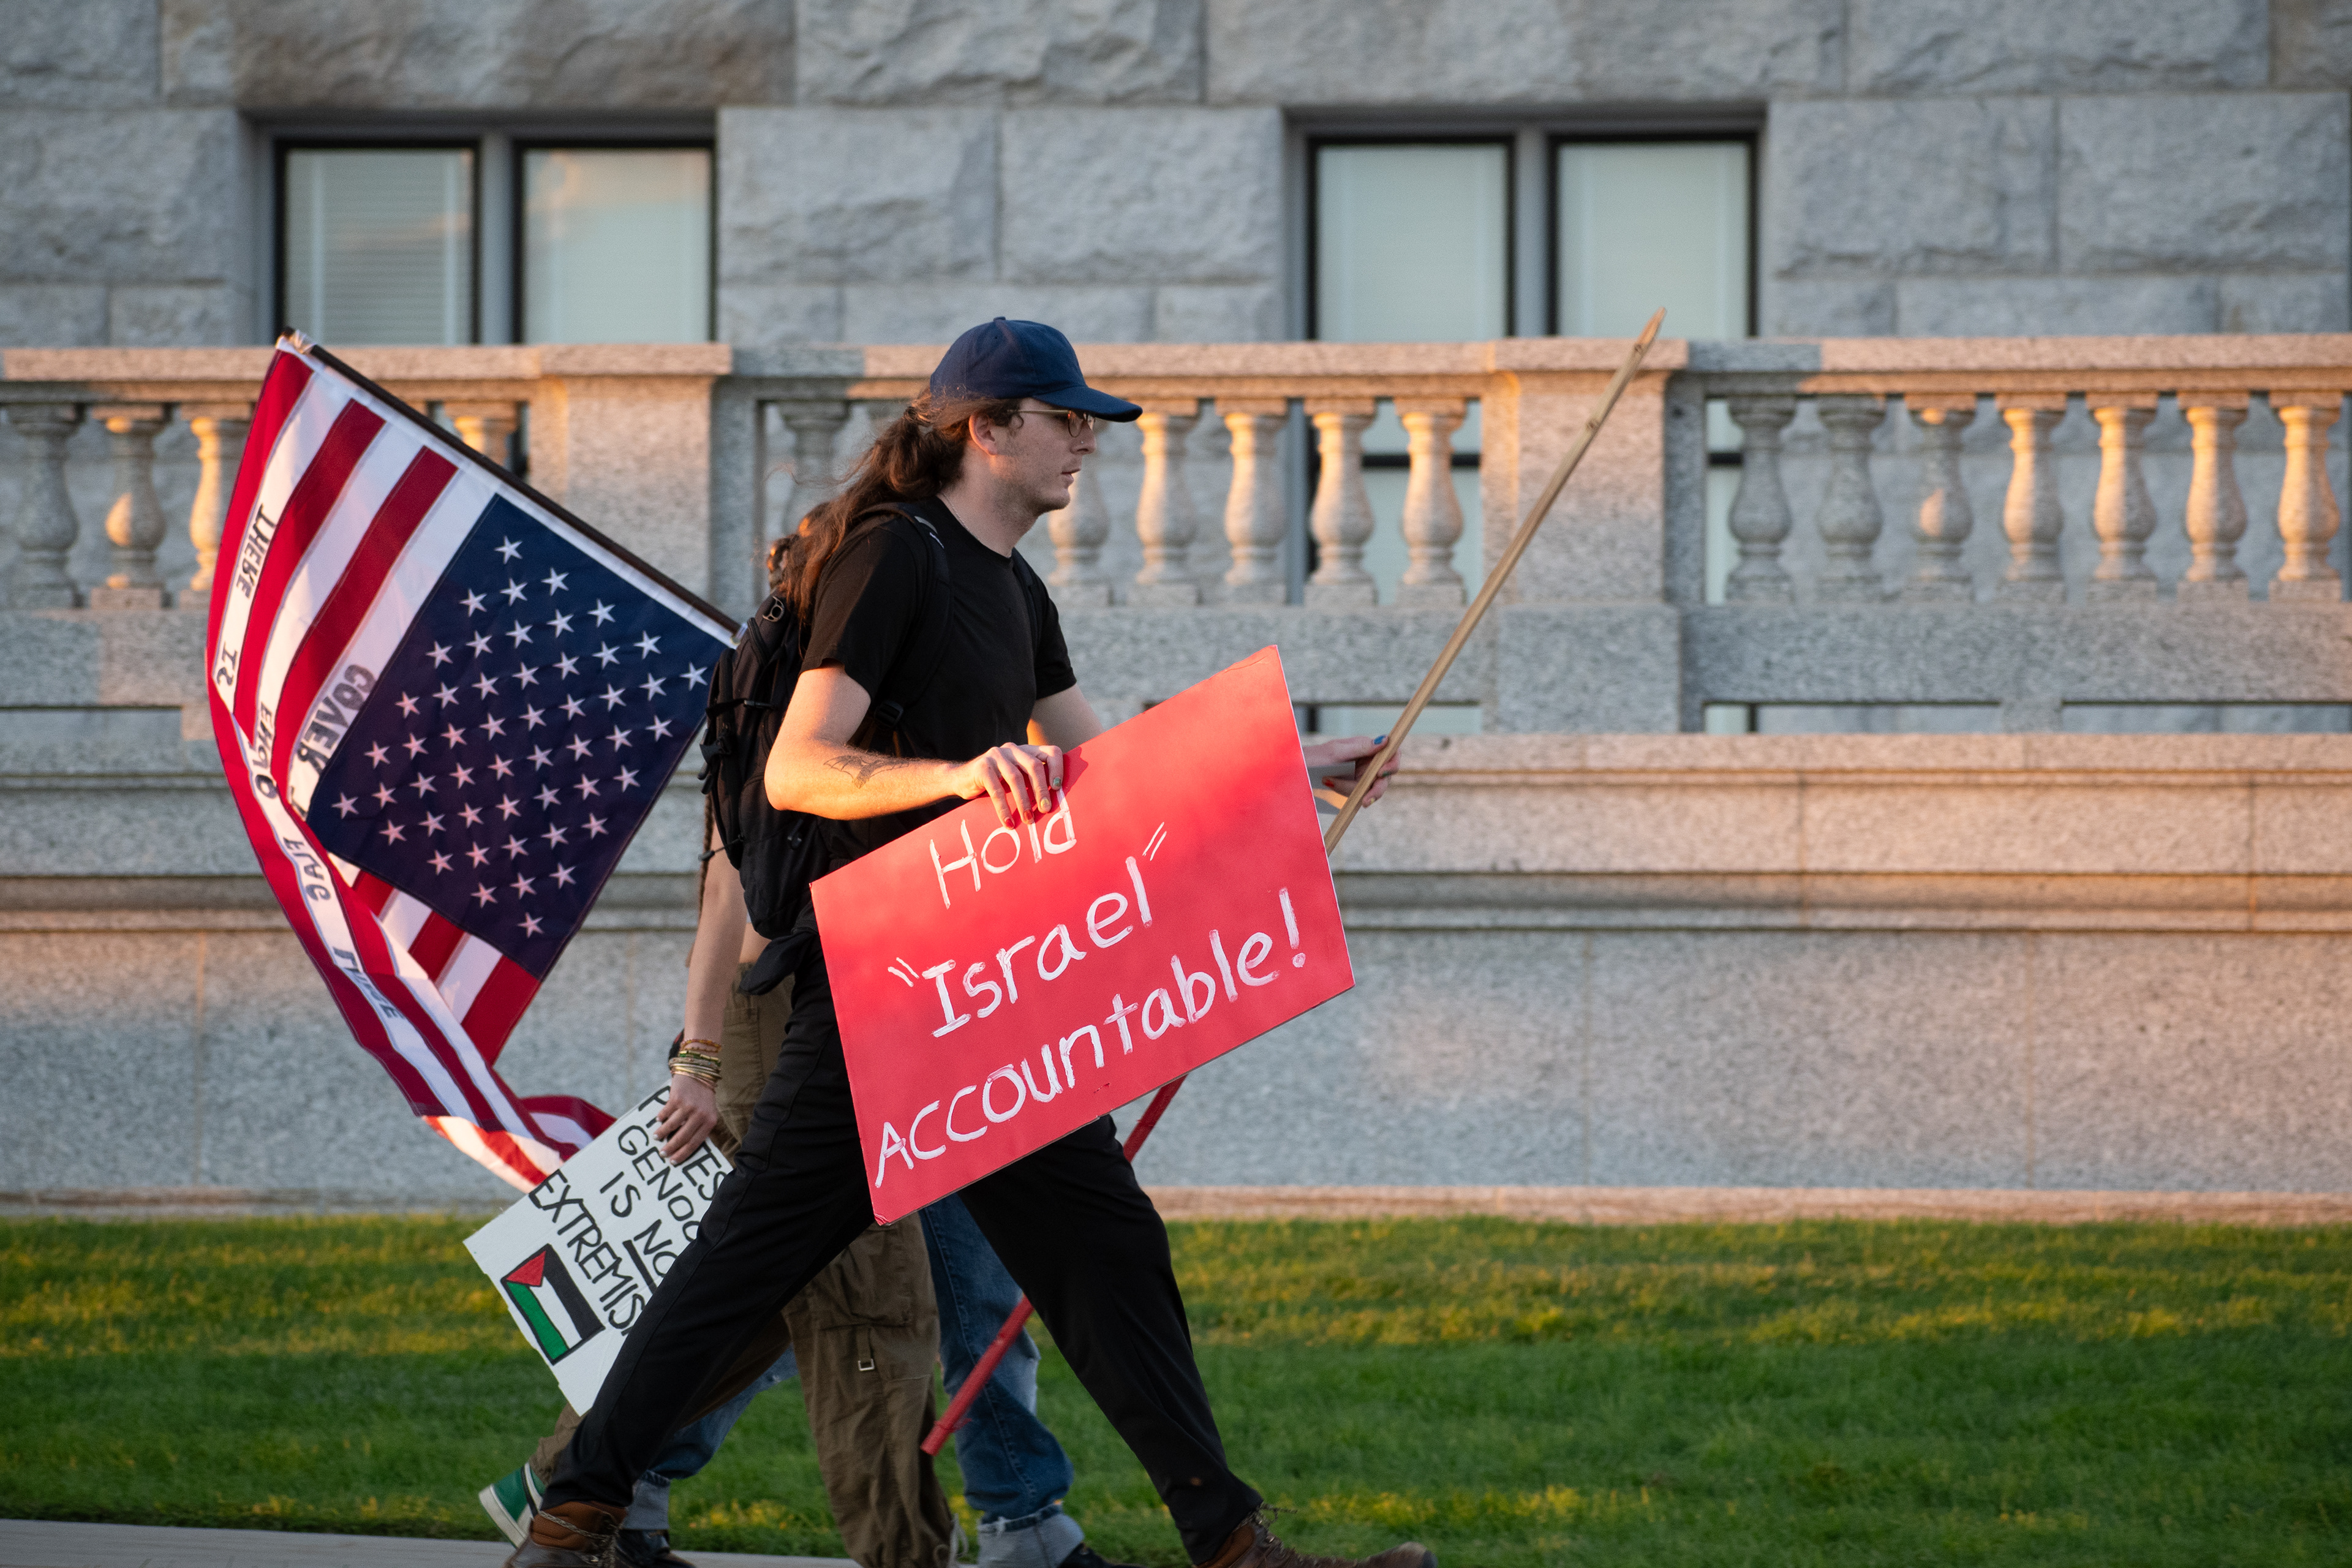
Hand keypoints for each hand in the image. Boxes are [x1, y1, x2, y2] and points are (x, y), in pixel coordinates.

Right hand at [657, 1073, 718, 1162]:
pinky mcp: (677, 1098)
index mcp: (710, 1121)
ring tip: (656, 1137)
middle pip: (683, 1137)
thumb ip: (699, 1126)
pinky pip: (666, 1113)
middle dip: (670, 1148)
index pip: (695, 1143)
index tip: (673, 1161)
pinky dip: (660, 1118)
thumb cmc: (702, 1096)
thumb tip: (682, 1145)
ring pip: (672, 1126)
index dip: (683, 1154)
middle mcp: (700, 1115)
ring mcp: (688, 1107)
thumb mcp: (707, 1112)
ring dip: (662, 1133)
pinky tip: (658, 1120)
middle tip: (662, 1153)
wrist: (699, 1072)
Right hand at [950, 741, 1064, 825]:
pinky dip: (1004, 808)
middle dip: (1042, 790)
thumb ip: (1031, 782)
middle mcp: (1012, 749)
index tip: (1058, 788)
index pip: (1050, 752)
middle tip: (1045, 809)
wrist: (960, 779)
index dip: (1058, 768)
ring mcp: (996, 756)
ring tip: (1028, 819)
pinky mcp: (982, 767)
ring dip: (1024, 801)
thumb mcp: (1015, 778)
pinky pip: (996, 790)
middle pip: (1034, 766)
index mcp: (1025, 751)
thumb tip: (1052, 804)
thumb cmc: (995, 782)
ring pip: (1016, 778)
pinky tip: (1008, 822)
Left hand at [1303, 735, 1398, 806]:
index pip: (1392, 753)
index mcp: (1368, 747)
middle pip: (1385, 777)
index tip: (1382, 772)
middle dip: (1376, 789)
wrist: (1299, 769)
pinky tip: (1331, 785)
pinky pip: (1359, 795)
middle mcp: (1368, 761)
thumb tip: (1386, 740)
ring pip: (1372, 789)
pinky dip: (1347, 793)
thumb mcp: (1338, 751)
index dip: (1393, 763)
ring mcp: (1362, 775)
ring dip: (1354, 791)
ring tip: (1331, 783)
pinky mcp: (1354, 787)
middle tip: (1366, 800)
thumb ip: (1363, 747)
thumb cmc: (1317, 756)